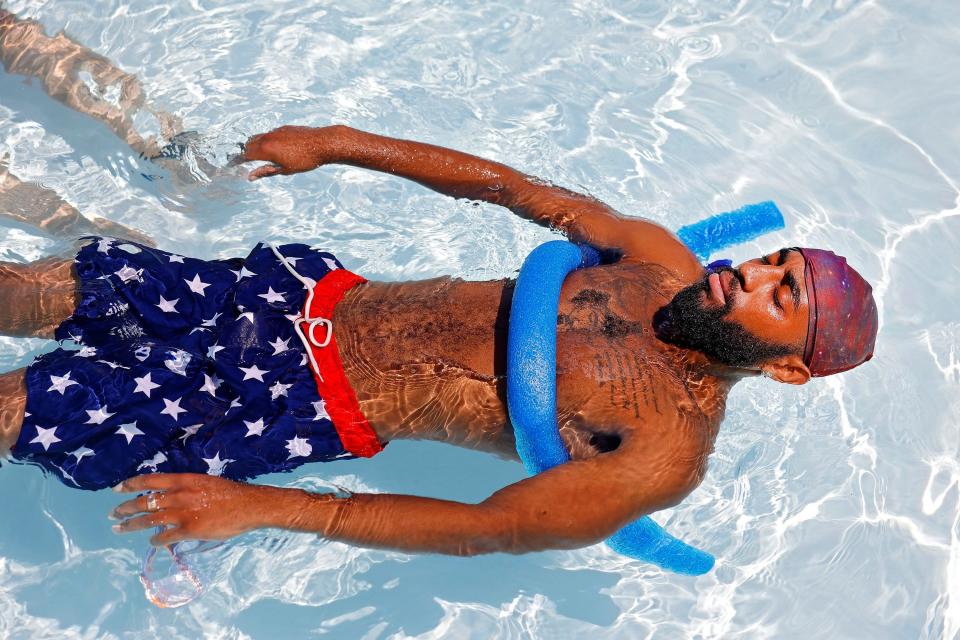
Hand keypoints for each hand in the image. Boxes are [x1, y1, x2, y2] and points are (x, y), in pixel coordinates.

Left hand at [110, 473, 280, 545]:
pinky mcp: (189, 530)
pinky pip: (165, 536)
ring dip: (131, 525)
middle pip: (144, 501)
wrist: (248, 506)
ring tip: (120, 528)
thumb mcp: (204, 482)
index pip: (149, 480)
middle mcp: (179, 495)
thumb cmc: (230, 493)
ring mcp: (183, 513)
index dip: (131, 485)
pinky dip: (155, 540)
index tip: (117, 489)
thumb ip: (185, 488)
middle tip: (113, 513)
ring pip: (149, 519)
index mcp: (184, 480)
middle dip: (125, 508)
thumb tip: (169, 496)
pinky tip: (151, 542)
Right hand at [237, 124, 345, 180]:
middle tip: (245, 162)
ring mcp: (276, 131)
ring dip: (255, 146)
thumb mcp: (285, 170)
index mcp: (266, 150)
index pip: (245, 155)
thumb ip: (266, 172)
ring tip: (259, 156)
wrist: (323, 143)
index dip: (237, 161)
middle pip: (249, 144)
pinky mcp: (284, 128)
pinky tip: (275, 149)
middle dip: (246, 153)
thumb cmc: (306, 160)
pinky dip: (267, 141)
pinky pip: (270, 134)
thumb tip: (251, 176)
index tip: (232, 166)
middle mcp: (268, 137)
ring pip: (259, 137)